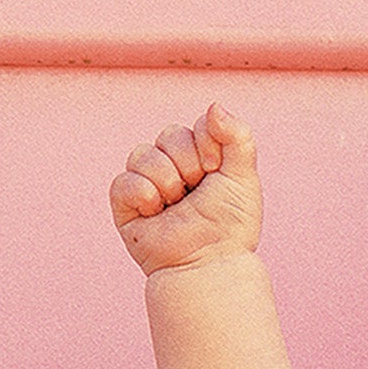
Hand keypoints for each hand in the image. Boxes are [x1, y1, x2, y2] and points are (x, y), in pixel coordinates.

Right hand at [110, 104, 262, 275]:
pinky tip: (156, 212)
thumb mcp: (244, 177)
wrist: (211, 263)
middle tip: (198, 193)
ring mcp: (147, 185)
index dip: (207, 144)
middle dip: (189, 164)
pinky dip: (143, 194)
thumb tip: (214, 105)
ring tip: (178, 206)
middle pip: (169, 135)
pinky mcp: (126, 205)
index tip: (216, 171)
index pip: (194, 127)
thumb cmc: (231, 226)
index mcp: (199, 160)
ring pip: (144, 154)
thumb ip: (237, 137)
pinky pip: (124, 181)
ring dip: (167, 181)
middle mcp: (171, 168)